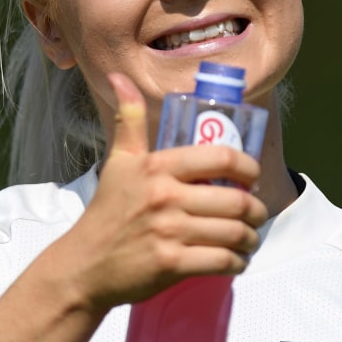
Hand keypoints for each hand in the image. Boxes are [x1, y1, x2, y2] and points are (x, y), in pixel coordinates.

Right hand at [65, 73, 267, 310]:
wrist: (84, 265)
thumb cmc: (107, 211)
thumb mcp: (118, 161)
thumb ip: (128, 120)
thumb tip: (119, 77)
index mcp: (157, 166)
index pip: (221, 157)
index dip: (249, 167)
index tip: (252, 177)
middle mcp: (165, 196)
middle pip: (236, 200)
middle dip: (257, 210)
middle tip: (257, 213)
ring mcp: (168, 232)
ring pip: (234, 233)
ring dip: (251, 239)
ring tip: (250, 239)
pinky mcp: (171, 264)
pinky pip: (222, 261)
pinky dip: (237, 262)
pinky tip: (236, 260)